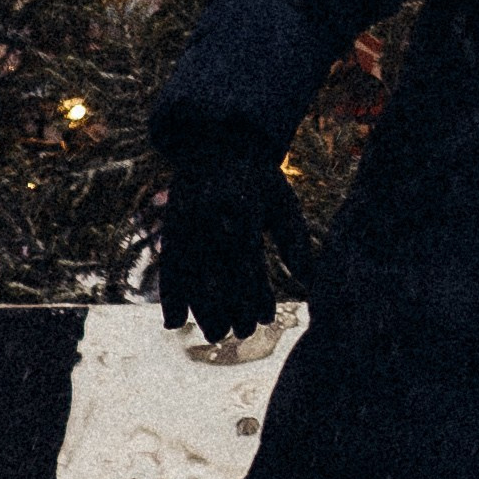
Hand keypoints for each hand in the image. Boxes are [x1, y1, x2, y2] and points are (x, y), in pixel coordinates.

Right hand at [157, 137, 316, 343]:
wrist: (216, 144)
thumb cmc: (259, 180)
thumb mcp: (282, 203)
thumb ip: (295, 241)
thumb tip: (310, 282)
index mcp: (242, 205)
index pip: (248, 260)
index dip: (255, 294)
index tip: (266, 319)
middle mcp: (210, 215)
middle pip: (218, 272)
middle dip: (230, 307)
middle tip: (245, 331)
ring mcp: (187, 222)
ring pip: (191, 275)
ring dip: (201, 309)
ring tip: (217, 334)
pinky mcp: (171, 228)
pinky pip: (168, 266)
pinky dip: (168, 294)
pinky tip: (173, 322)